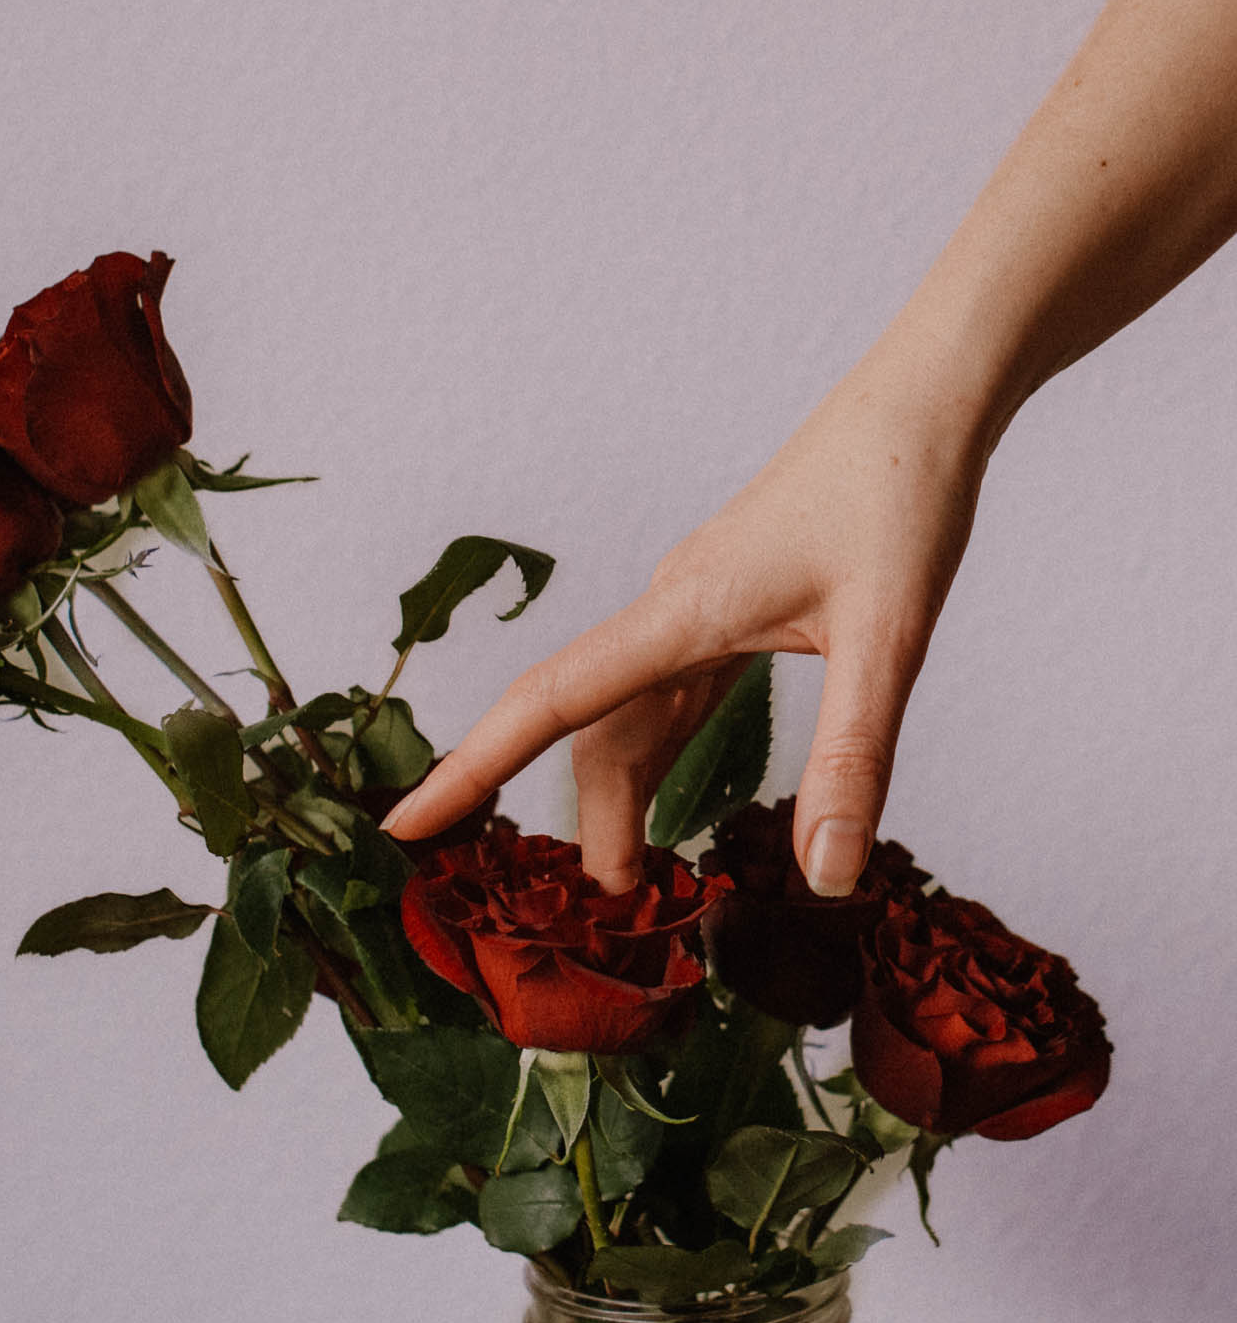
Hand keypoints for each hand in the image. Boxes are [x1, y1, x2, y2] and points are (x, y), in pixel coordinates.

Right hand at [383, 330, 992, 894]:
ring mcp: (695, 606)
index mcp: (681, 613)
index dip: (471, 768)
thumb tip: (826, 880)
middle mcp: (670, 609)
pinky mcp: (728, 604)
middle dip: (578, 819)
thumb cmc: (899, 498)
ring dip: (616, 795)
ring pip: (624, 715)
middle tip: (603, 915)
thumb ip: (851, 758)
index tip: (403, 826)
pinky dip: (655, 755)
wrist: (918, 407)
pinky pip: (665, 693)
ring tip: (634, 881)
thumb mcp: (888, 638)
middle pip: (585, 728)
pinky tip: (670, 798)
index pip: (548, 701)